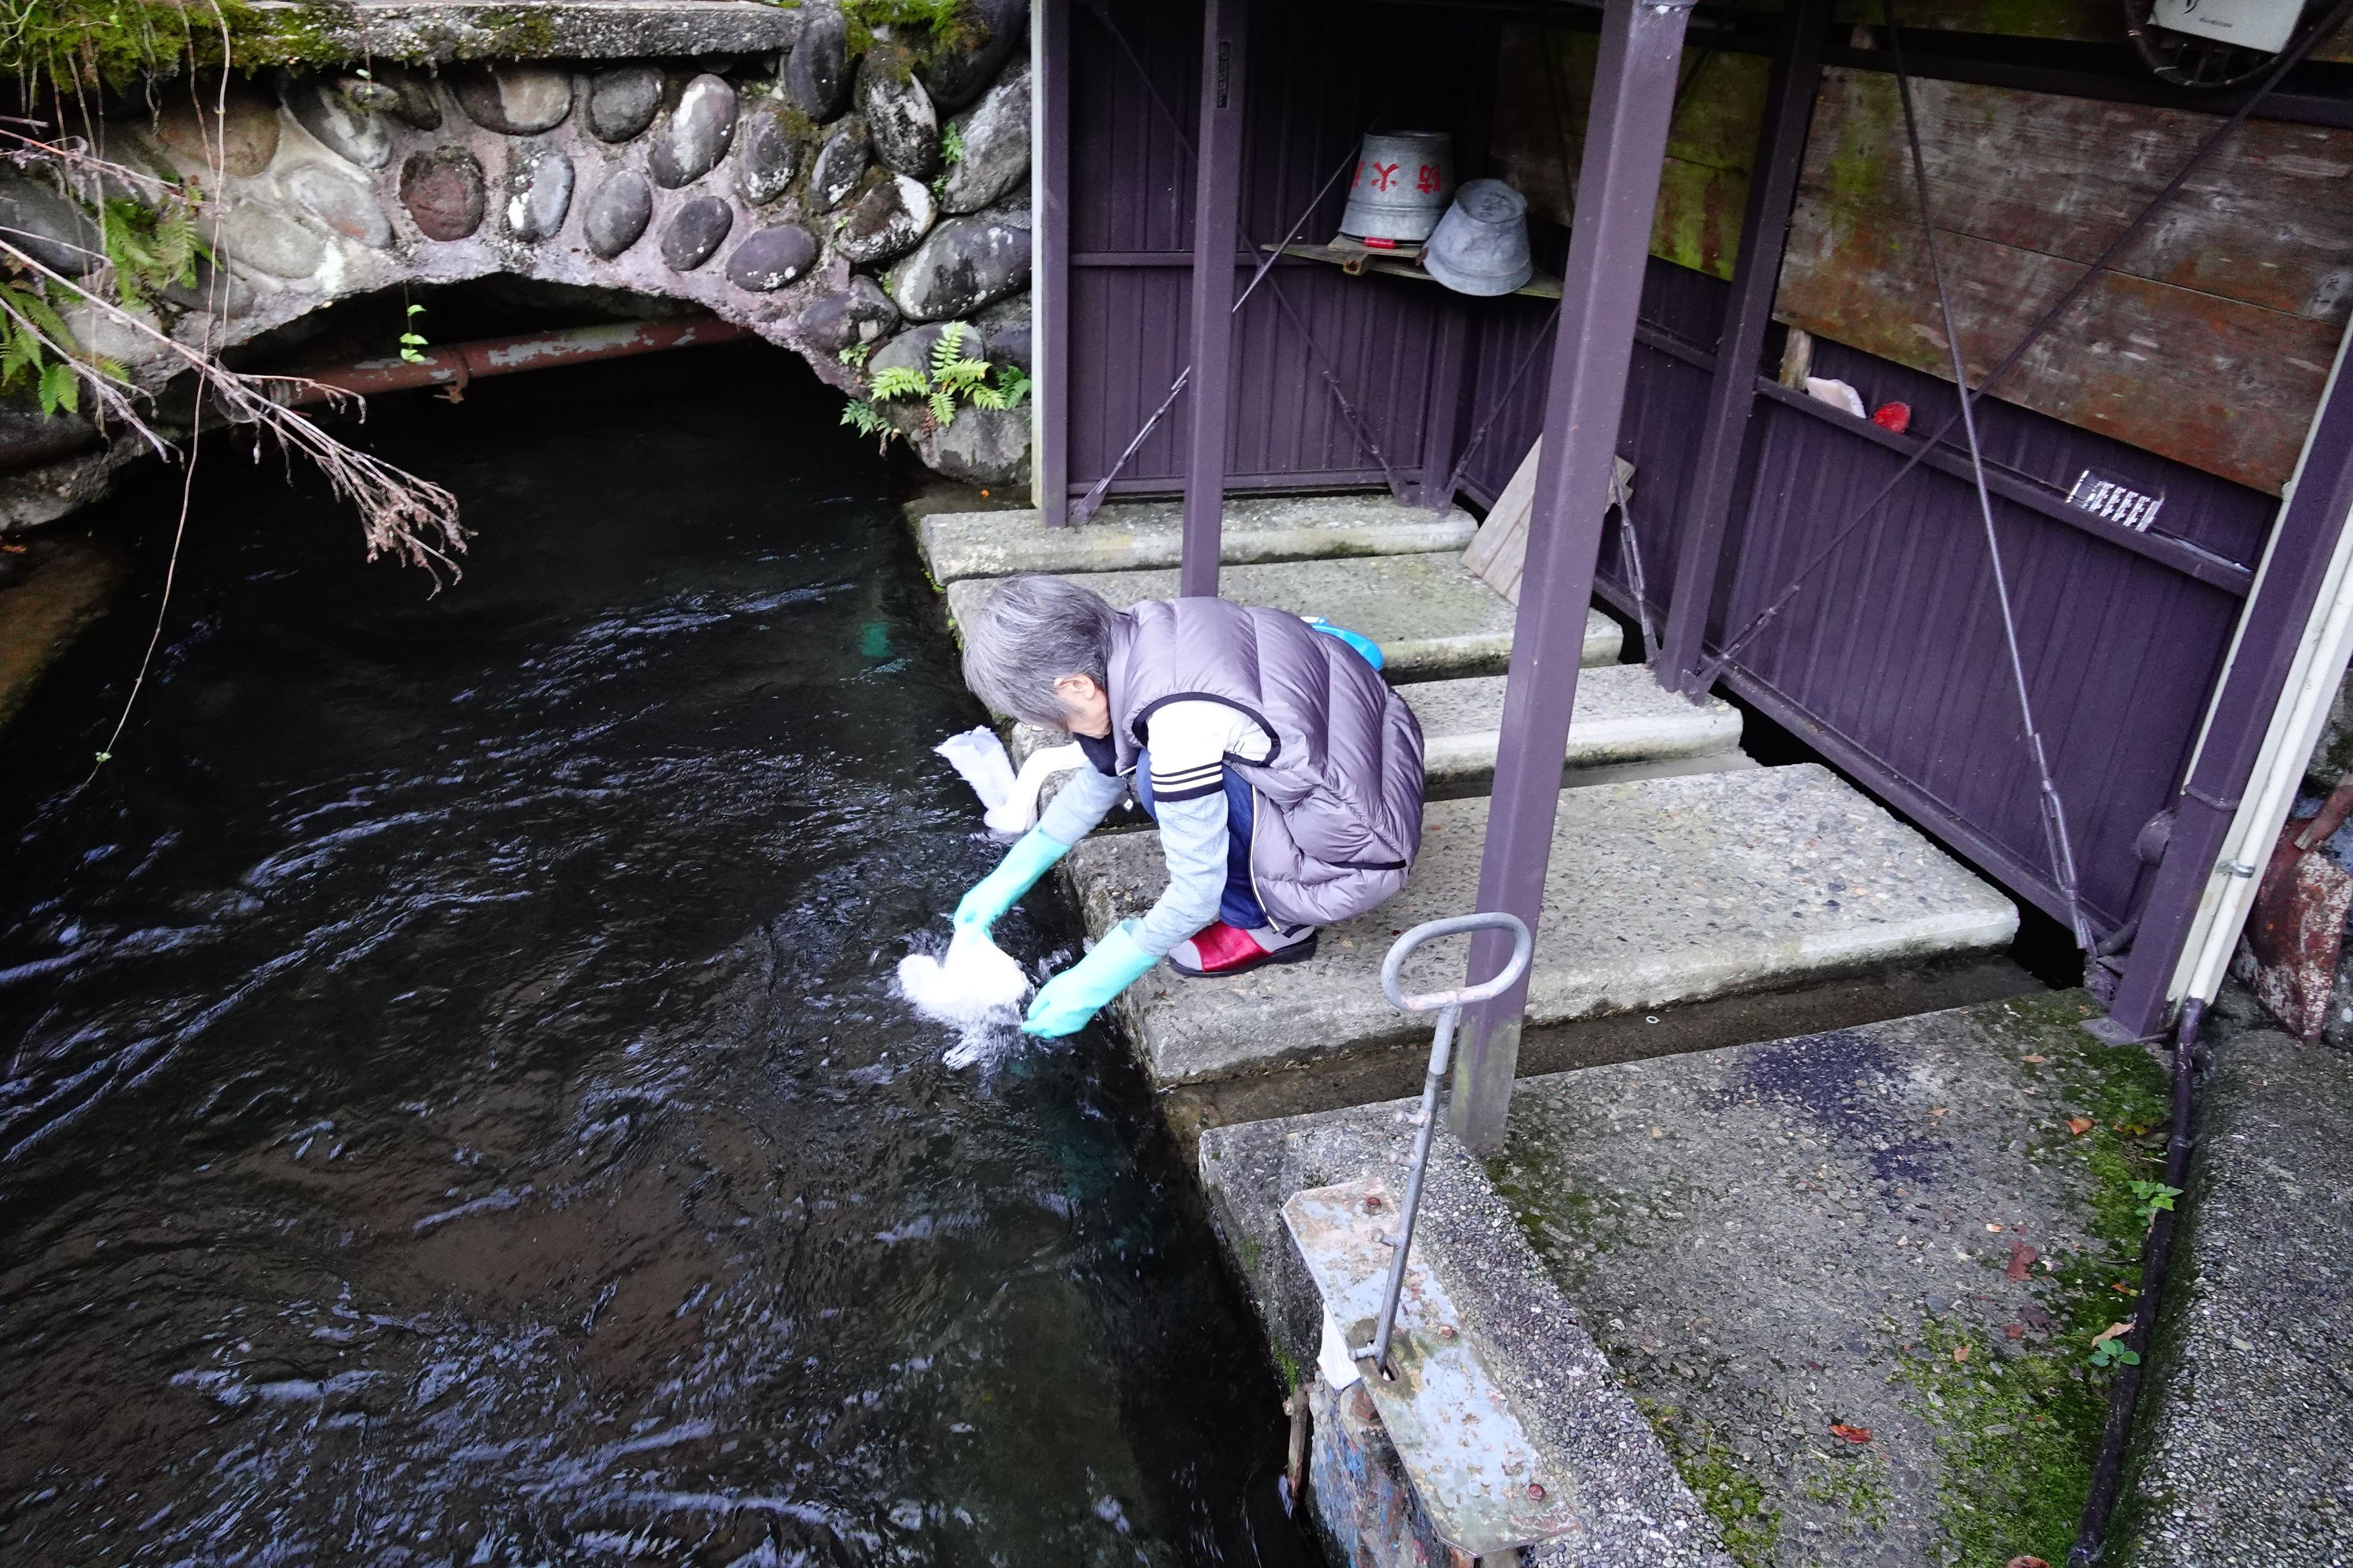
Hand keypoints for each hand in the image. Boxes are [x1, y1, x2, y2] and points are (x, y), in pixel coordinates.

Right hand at [953, 827, 1069, 935]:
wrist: (1017, 875)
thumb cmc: (1000, 891)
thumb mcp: (987, 912)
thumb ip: (977, 928)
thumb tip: (966, 943)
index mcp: (968, 903)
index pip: (959, 922)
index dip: (962, 934)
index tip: (968, 946)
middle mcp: (974, 903)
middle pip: (968, 922)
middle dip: (971, 934)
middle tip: (978, 948)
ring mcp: (984, 903)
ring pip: (978, 921)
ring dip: (980, 932)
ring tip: (986, 944)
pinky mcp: (995, 903)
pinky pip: (987, 918)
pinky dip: (988, 927)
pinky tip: (993, 933)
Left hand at [1022, 922, 1158, 1036]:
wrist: (1095, 986)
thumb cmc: (1070, 985)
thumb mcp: (1048, 992)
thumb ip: (1037, 1006)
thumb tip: (1031, 1016)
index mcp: (1049, 1020)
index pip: (1036, 1026)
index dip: (1028, 1026)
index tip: (1024, 1026)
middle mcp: (1060, 1027)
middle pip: (1046, 1032)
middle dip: (1038, 1029)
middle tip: (1032, 1024)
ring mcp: (1072, 1027)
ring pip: (1056, 1032)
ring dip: (1049, 1028)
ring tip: (1044, 1023)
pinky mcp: (1082, 1023)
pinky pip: (1066, 1029)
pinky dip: (1059, 1026)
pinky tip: (1059, 1020)